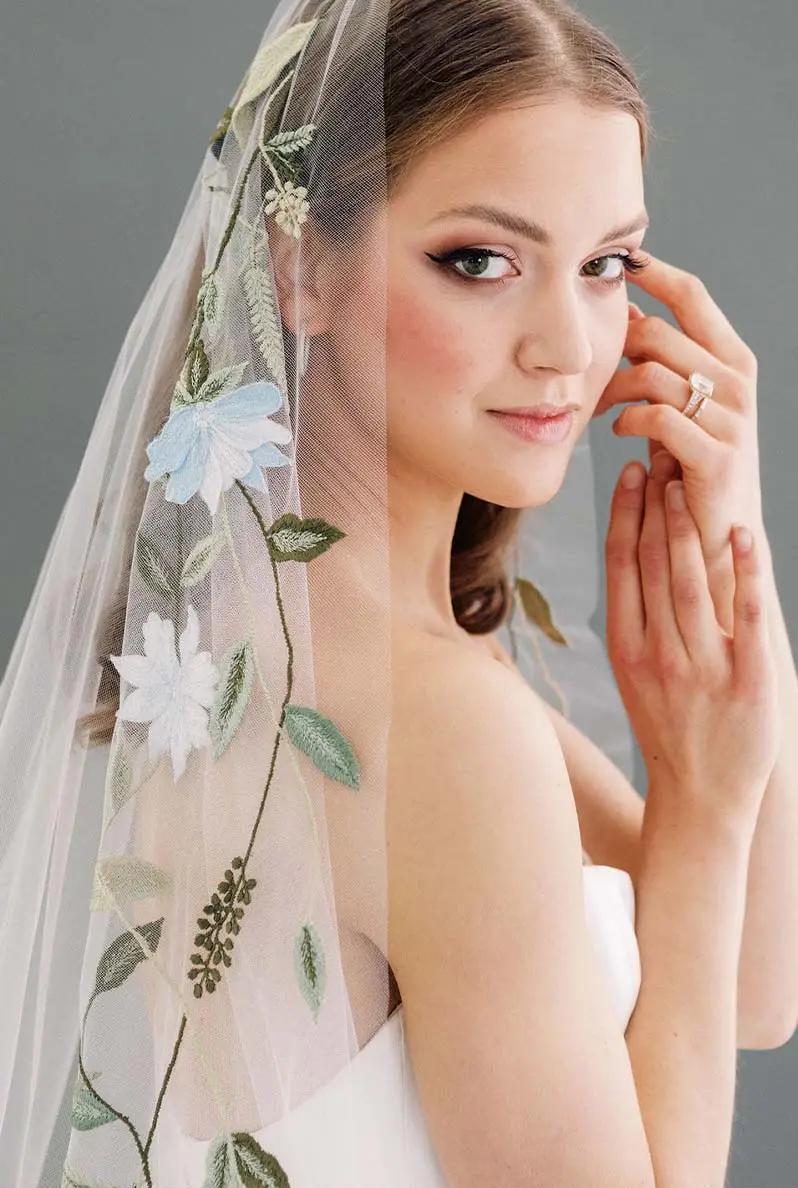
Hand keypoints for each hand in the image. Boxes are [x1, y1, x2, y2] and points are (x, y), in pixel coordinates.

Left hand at [594, 254, 765, 632]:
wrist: (718, 535)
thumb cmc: (691, 468)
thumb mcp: (678, 406)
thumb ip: (659, 364)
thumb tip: (623, 316)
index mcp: (731, 358)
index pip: (692, 295)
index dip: (653, 272)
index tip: (616, 261)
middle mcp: (737, 380)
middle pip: (658, 333)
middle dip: (612, 347)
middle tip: (587, 373)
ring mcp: (731, 415)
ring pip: (651, 373)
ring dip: (611, 390)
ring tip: (595, 410)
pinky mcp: (716, 452)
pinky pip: (658, 416)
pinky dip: (628, 420)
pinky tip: (617, 431)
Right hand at [605, 456, 780, 828]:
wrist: (700, 796)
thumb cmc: (667, 730)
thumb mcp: (633, 678)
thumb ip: (635, 622)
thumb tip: (636, 559)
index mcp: (626, 650)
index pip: (622, 568)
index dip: (626, 516)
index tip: (632, 475)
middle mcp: (659, 653)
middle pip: (654, 564)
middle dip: (656, 505)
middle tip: (661, 455)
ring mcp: (703, 666)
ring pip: (691, 580)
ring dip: (687, 525)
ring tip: (688, 482)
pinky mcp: (747, 679)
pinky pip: (746, 613)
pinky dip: (745, 569)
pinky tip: (742, 531)